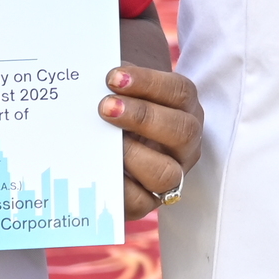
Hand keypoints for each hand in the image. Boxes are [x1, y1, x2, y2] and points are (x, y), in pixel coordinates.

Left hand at [102, 63, 203, 217]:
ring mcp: (174, 175)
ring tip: (104, 143)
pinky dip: (120, 188)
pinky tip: (100, 171)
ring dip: (133, 155)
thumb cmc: (119, 119)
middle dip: (143, 117)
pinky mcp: (150, 202)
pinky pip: (141, 202)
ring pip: (168, 172)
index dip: (149, 83)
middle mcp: (187, 143)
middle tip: (105, 107)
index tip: (113, 77)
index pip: (179, 92)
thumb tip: (92, 76)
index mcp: (185, 109)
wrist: (113, 158)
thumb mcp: (125, 98)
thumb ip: (116, 88)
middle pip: (182, 131)